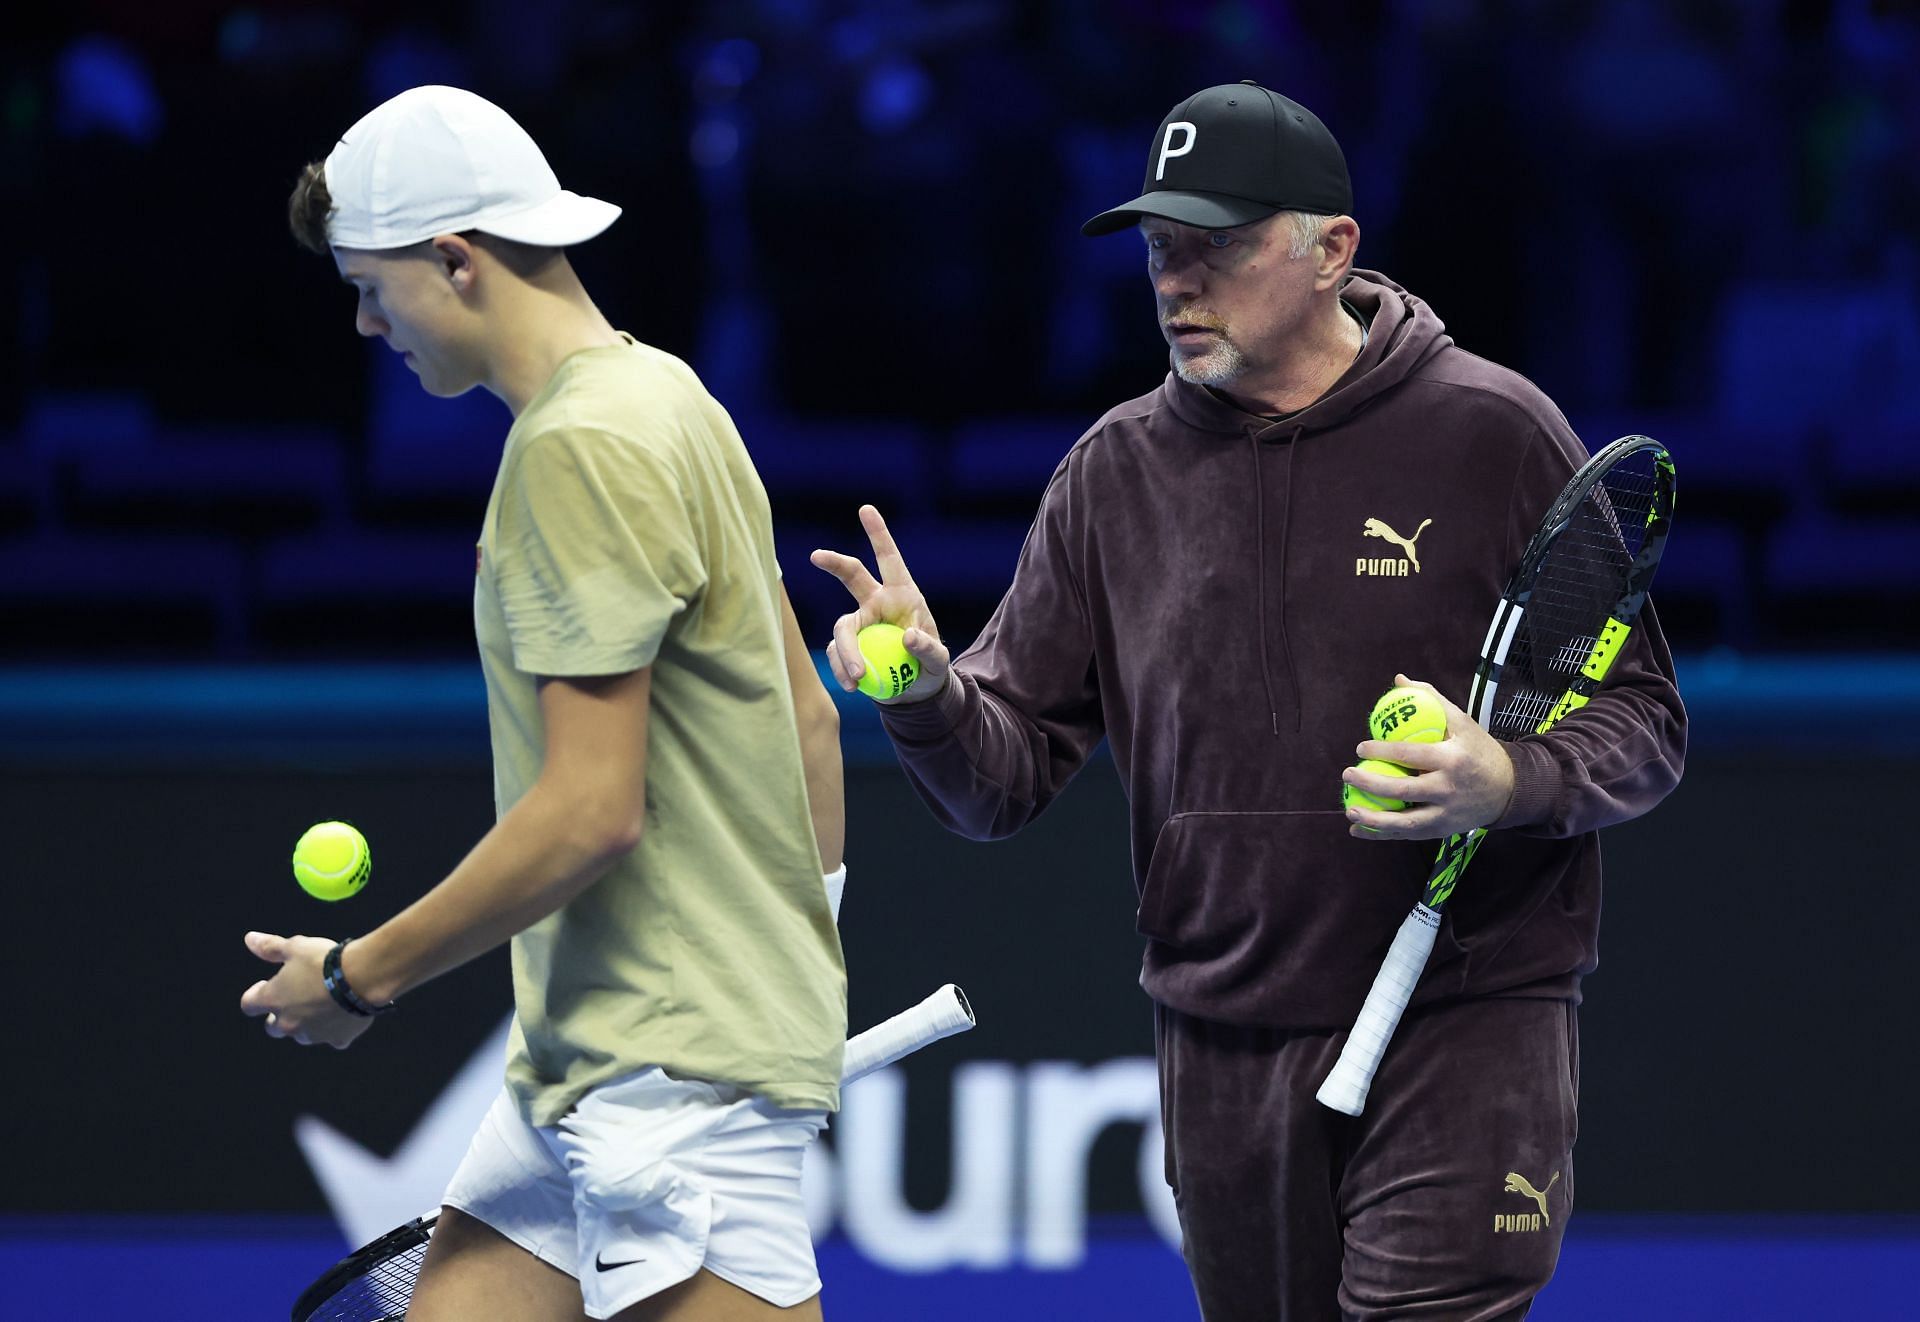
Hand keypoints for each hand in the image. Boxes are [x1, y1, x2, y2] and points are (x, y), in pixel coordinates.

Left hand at [238, 931, 375, 1049]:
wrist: (362, 977)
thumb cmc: (324, 961)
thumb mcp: (296, 947)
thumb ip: (270, 947)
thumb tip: (250, 939)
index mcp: (273, 999)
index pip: (248, 1004)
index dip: (254, 995)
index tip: (266, 985)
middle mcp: (288, 1023)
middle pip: (272, 1028)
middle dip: (279, 1016)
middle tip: (293, 999)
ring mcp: (312, 1034)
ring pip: (302, 1035)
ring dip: (306, 1023)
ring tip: (321, 1005)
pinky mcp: (337, 1038)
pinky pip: (333, 1038)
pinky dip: (336, 1029)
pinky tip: (344, 1015)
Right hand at [809, 504, 950, 703]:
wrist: (915, 690)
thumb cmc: (930, 667)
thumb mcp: (939, 661)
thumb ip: (929, 649)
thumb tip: (908, 637)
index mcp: (902, 593)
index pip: (889, 559)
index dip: (878, 534)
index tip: (865, 510)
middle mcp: (876, 602)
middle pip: (851, 576)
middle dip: (834, 562)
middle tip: (816, 555)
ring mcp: (860, 623)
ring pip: (842, 628)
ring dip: (846, 652)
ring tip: (858, 678)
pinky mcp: (848, 647)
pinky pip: (838, 654)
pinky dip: (843, 670)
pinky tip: (853, 685)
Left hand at [1342, 675, 1515, 840]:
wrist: (1510, 789)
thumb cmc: (1478, 751)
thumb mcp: (1463, 722)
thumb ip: (1432, 700)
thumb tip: (1399, 680)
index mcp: (1452, 759)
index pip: (1411, 755)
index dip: (1382, 751)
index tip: (1361, 747)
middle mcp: (1449, 788)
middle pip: (1403, 790)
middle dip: (1371, 783)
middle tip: (1348, 773)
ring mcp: (1447, 813)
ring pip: (1406, 821)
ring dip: (1374, 819)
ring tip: (1350, 811)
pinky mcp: (1444, 830)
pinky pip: (1409, 834)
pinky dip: (1383, 834)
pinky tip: (1358, 830)